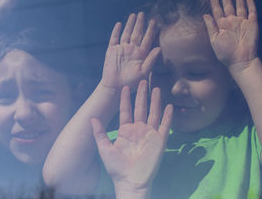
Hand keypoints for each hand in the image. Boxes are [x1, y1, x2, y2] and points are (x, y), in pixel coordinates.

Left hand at [91, 80, 172, 195]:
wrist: (130, 181)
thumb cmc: (116, 167)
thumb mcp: (105, 148)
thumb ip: (100, 133)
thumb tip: (92, 118)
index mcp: (126, 130)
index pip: (126, 110)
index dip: (126, 99)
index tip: (126, 87)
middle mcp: (138, 129)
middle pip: (141, 108)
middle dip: (142, 95)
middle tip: (143, 80)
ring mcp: (150, 134)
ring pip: (154, 113)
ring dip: (155, 101)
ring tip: (156, 88)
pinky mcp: (159, 141)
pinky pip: (165, 126)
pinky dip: (167, 116)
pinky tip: (169, 106)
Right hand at [101, 13, 160, 89]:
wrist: (115, 87)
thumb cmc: (132, 82)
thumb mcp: (144, 72)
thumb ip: (151, 59)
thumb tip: (159, 48)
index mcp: (141, 54)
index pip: (147, 39)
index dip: (151, 30)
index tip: (155, 21)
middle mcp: (132, 50)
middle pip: (137, 33)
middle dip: (140, 24)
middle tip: (143, 14)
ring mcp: (122, 49)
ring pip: (126, 33)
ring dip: (130, 24)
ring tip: (133, 15)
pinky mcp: (112, 51)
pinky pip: (114, 38)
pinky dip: (116, 31)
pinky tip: (119, 24)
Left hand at [203, 0, 258, 71]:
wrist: (241, 61)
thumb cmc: (225, 53)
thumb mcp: (214, 39)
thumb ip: (211, 26)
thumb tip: (205, 14)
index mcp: (222, 25)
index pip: (217, 10)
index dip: (214, 1)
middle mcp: (231, 22)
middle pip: (228, 5)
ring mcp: (242, 22)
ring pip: (239, 6)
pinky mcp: (252, 25)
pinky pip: (252, 12)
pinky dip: (251, 5)